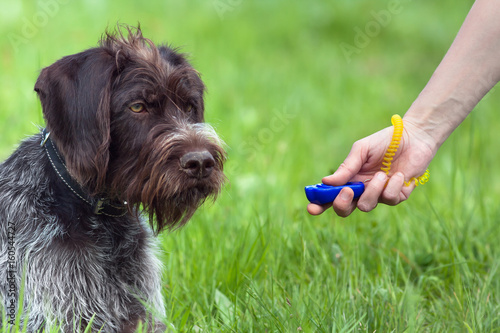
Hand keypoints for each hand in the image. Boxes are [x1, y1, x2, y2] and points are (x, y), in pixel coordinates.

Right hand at [307, 120, 434, 216]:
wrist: (414, 137)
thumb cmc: (384, 141)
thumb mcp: (362, 150)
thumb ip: (346, 167)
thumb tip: (326, 182)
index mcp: (349, 179)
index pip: (330, 196)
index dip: (319, 205)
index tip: (312, 208)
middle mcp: (362, 190)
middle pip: (345, 209)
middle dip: (342, 204)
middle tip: (347, 191)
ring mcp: (379, 195)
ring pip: (367, 206)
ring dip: (372, 191)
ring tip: (381, 174)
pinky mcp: (397, 196)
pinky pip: (390, 200)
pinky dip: (393, 186)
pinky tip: (398, 174)